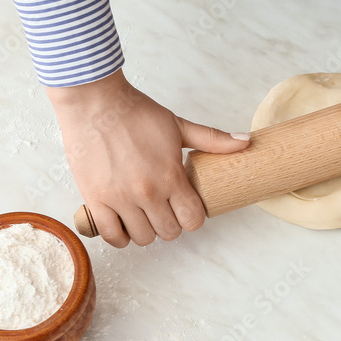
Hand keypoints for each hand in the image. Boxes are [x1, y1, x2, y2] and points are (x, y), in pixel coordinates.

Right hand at [47, 69, 250, 247]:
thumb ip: (213, 140)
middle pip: (169, 232)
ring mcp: (120, 198)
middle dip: (171, 223)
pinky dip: (119, 236)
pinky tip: (123, 223)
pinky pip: (111, 235)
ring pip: (142, 238)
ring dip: (146, 230)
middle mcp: (147, 192)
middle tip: (164, 208)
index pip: (193, 219)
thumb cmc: (135, 112)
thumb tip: (245, 142)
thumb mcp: (179, 126)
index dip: (192, 217)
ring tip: (143, 214)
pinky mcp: (95, 199)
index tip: (185, 207)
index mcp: (170, 176)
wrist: (94, 102)